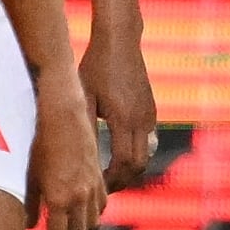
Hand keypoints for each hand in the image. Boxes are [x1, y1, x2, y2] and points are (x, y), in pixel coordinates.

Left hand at [27, 77, 106, 229]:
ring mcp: (93, 187)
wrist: (64, 113)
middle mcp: (79, 197)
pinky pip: (101, 206)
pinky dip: (92, 217)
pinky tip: (82, 216)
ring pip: (92, 224)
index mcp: (59, 199)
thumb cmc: (40, 141)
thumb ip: (28, 203)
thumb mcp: (29, 174)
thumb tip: (28, 226)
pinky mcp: (100, 176)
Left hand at [79, 31, 158, 190]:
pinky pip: (147, 142)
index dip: (111, 181)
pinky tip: (117, 155)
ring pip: (145, 155)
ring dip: (129, 169)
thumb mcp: (84, 96)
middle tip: (102, 189)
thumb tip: (78, 157)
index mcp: (124, 118)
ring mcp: (149, 115)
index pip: (123, 163)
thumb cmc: (95, 66)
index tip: (96, 188)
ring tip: (109, 176)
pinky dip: (134, 154)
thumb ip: (84, 126)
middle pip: (139, 166)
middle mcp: (142, 120)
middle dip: (122, 181)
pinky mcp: (150, 110)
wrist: (120, 40)